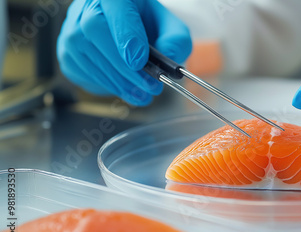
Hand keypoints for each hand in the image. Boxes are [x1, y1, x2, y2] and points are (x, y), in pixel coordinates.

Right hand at [57, 0, 191, 105]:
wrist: (130, 34)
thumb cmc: (149, 28)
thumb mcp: (171, 29)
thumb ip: (175, 41)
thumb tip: (168, 56)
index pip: (114, 5)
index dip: (125, 33)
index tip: (139, 61)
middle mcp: (86, 5)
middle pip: (94, 30)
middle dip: (123, 66)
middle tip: (149, 86)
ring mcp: (71, 28)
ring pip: (84, 53)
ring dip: (117, 81)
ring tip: (142, 94)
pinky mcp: (66, 53)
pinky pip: (79, 70)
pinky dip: (104, 85)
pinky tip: (124, 88)